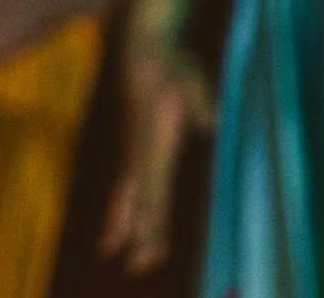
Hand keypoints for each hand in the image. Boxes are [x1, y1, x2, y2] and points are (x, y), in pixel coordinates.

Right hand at [100, 31, 216, 271]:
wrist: (143, 54)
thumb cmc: (173, 68)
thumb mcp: (192, 83)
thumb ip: (200, 104)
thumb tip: (211, 122)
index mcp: (155, 144)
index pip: (154, 191)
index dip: (153, 220)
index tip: (151, 246)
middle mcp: (140, 155)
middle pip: (138, 204)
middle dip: (139, 236)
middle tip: (137, 268)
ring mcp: (134, 154)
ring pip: (125, 199)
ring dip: (121, 229)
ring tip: (112, 255)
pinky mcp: (134, 152)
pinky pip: (124, 190)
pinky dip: (119, 212)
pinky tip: (115, 227)